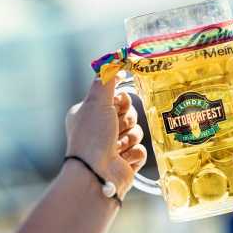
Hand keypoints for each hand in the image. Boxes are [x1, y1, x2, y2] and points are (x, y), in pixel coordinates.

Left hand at [65, 78, 146, 197]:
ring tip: (116, 148)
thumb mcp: (97, 101)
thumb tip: (115, 58)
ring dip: (129, 138)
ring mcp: (114, 146)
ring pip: (137, 131)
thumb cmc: (92, 137)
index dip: (122, 101)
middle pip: (130, 114)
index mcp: (91, 114)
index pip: (118, 98)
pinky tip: (122, 159)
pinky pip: (141, 150)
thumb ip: (106, 79)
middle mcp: (101, 129)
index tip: (118, 105)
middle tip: (114, 129)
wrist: (96, 175)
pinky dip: (133, 154)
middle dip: (126, 121)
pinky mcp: (126, 161)